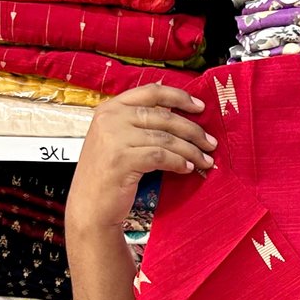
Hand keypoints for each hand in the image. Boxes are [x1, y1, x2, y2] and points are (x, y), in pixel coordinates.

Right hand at [66, 82, 216, 235]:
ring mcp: (114, 138)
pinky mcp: (121, 159)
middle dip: (192, 130)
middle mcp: (110, 118)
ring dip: (190, 150)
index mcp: (110, 108)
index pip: (151, 92)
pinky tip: (188, 168)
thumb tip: (178, 114)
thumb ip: (137, 123)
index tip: (200, 107)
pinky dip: (178, 162)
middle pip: (163, 117)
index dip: (179, 97)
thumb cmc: (108, 175)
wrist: (89, 207)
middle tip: (210, 142)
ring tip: (204, 159)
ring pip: (165, 138)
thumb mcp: (116, 140)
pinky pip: (160, 156)